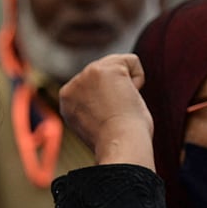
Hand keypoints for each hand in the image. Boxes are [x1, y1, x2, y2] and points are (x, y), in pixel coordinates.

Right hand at [59, 54, 154, 169]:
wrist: (119, 146)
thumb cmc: (117, 142)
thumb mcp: (97, 123)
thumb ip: (94, 106)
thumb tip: (108, 97)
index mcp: (67, 102)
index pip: (96, 87)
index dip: (109, 103)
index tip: (107, 122)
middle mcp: (71, 87)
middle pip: (105, 74)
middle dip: (116, 92)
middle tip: (115, 116)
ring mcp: (85, 76)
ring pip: (117, 65)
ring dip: (126, 87)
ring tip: (121, 107)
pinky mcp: (103, 69)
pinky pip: (132, 61)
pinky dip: (139, 78)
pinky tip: (129, 97)